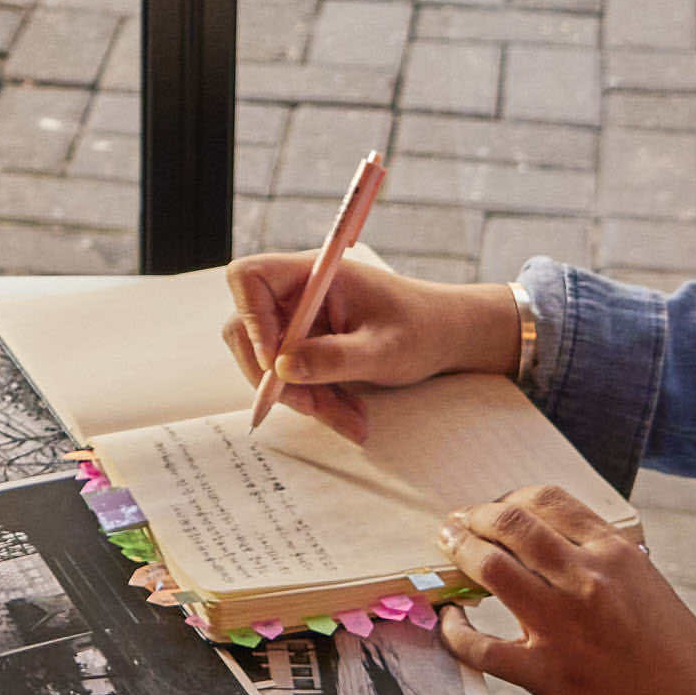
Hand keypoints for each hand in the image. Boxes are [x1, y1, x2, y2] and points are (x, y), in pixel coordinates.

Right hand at [219, 253, 517, 443]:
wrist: (447, 337)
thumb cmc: (423, 328)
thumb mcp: (384, 349)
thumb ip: (334, 358)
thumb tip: (281, 368)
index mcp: (313, 273)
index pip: (249, 278)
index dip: (250, 317)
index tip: (273, 360)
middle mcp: (298, 292)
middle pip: (248, 329)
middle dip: (275, 377)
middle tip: (312, 408)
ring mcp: (300, 320)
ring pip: (269, 363)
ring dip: (302, 398)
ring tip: (350, 422)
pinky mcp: (307, 347)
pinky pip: (291, 378)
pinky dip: (317, 402)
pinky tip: (352, 417)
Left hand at [439, 487, 695, 694]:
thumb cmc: (688, 659)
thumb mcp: (651, 587)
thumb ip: (606, 563)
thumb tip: (560, 549)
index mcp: (617, 553)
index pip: (547, 500)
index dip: (509, 499)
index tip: (495, 510)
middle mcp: (587, 579)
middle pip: (510, 523)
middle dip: (474, 518)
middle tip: (457, 525)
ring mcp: (564, 627)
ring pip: (490, 568)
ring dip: (460, 554)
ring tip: (448, 552)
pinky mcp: (549, 676)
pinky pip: (482, 647)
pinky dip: (455, 633)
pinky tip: (450, 623)